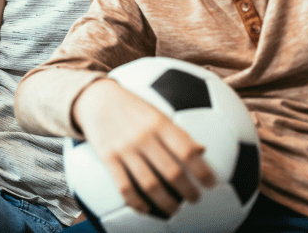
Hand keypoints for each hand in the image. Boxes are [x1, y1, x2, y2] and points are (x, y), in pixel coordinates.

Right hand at [73, 79, 215, 216]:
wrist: (96, 97)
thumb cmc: (131, 104)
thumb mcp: (155, 109)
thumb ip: (176, 130)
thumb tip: (202, 150)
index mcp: (158, 121)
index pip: (186, 149)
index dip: (202, 169)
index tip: (212, 183)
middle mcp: (143, 135)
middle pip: (171, 171)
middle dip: (188, 190)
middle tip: (196, 199)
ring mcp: (125, 148)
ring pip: (150, 184)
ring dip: (166, 202)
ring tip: (176, 210)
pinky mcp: (108, 158)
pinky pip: (124, 187)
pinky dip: (137, 203)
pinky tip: (146, 209)